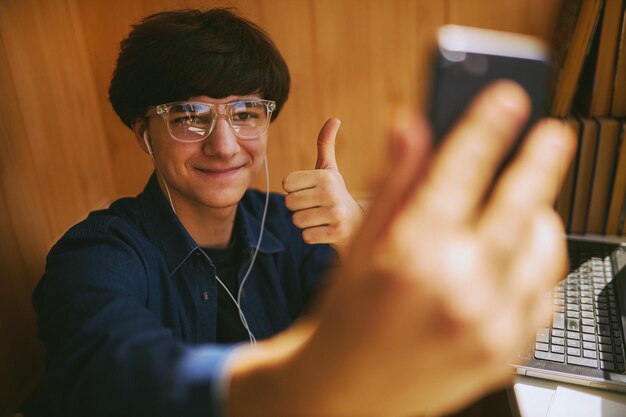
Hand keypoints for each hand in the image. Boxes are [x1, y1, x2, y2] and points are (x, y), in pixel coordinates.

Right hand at [227, 81, 576, 416]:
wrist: (345, 392)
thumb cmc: (345, 316)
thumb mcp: (358, 245)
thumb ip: (392, 183)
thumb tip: (411, 128)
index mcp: (413, 254)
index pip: (462, 171)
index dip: (486, 127)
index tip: (506, 100)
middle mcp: (459, 288)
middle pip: (522, 203)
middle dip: (541, 159)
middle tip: (553, 133)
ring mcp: (490, 324)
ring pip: (545, 250)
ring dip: (541, 217)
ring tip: (526, 207)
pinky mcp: (506, 352)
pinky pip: (546, 296)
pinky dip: (539, 267)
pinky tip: (517, 258)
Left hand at [283, 118, 363, 249]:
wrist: (360, 224)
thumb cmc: (337, 194)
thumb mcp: (330, 170)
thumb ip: (326, 144)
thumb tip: (334, 119)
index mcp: (325, 175)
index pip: (287, 184)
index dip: (295, 190)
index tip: (310, 192)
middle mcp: (331, 193)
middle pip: (289, 203)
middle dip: (299, 208)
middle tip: (316, 207)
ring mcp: (335, 214)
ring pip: (297, 221)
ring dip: (306, 223)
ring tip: (321, 218)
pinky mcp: (336, 233)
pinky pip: (306, 236)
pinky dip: (313, 236)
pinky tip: (326, 230)